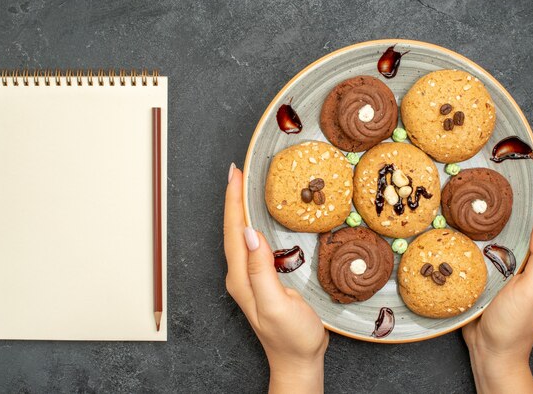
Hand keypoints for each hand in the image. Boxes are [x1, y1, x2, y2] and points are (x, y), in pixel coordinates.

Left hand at [224, 163, 328, 393]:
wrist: (299, 361)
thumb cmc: (292, 337)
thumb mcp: (277, 304)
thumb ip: (261, 270)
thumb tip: (250, 233)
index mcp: (241, 277)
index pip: (234, 231)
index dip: (234, 201)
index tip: (235, 174)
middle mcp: (240, 274)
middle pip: (233, 229)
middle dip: (234, 198)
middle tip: (239, 172)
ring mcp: (250, 277)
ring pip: (242, 235)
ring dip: (242, 209)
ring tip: (245, 186)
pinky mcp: (263, 279)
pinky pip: (254, 244)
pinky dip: (254, 223)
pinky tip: (260, 217)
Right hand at [463, 158, 532, 392]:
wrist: (493, 351)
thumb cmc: (514, 325)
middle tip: (529, 164)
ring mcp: (522, 265)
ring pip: (523, 226)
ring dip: (519, 203)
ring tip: (510, 181)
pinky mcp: (502, 269)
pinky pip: (504, 238)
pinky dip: (500, 220)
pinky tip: (488, 212)